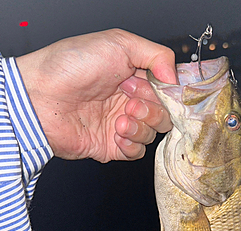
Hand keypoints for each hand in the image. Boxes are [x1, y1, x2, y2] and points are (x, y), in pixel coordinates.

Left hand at [16, 29, 176, 161]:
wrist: (41, 98)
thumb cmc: (71, 66)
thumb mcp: (118, 43)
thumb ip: (156, 55)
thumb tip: (175, 76)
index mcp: (133, 76)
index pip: (167, 90)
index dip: (167, 92)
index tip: (157, 88)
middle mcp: (128, 100)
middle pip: (164, 114)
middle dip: (152, 109)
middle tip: (130, 101)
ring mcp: (120, 124)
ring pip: (152, 134)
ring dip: (140, 126)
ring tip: (119, 118)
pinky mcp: (111, 145)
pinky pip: (137, 152)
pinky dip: (132, 144)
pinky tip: (117, 133)